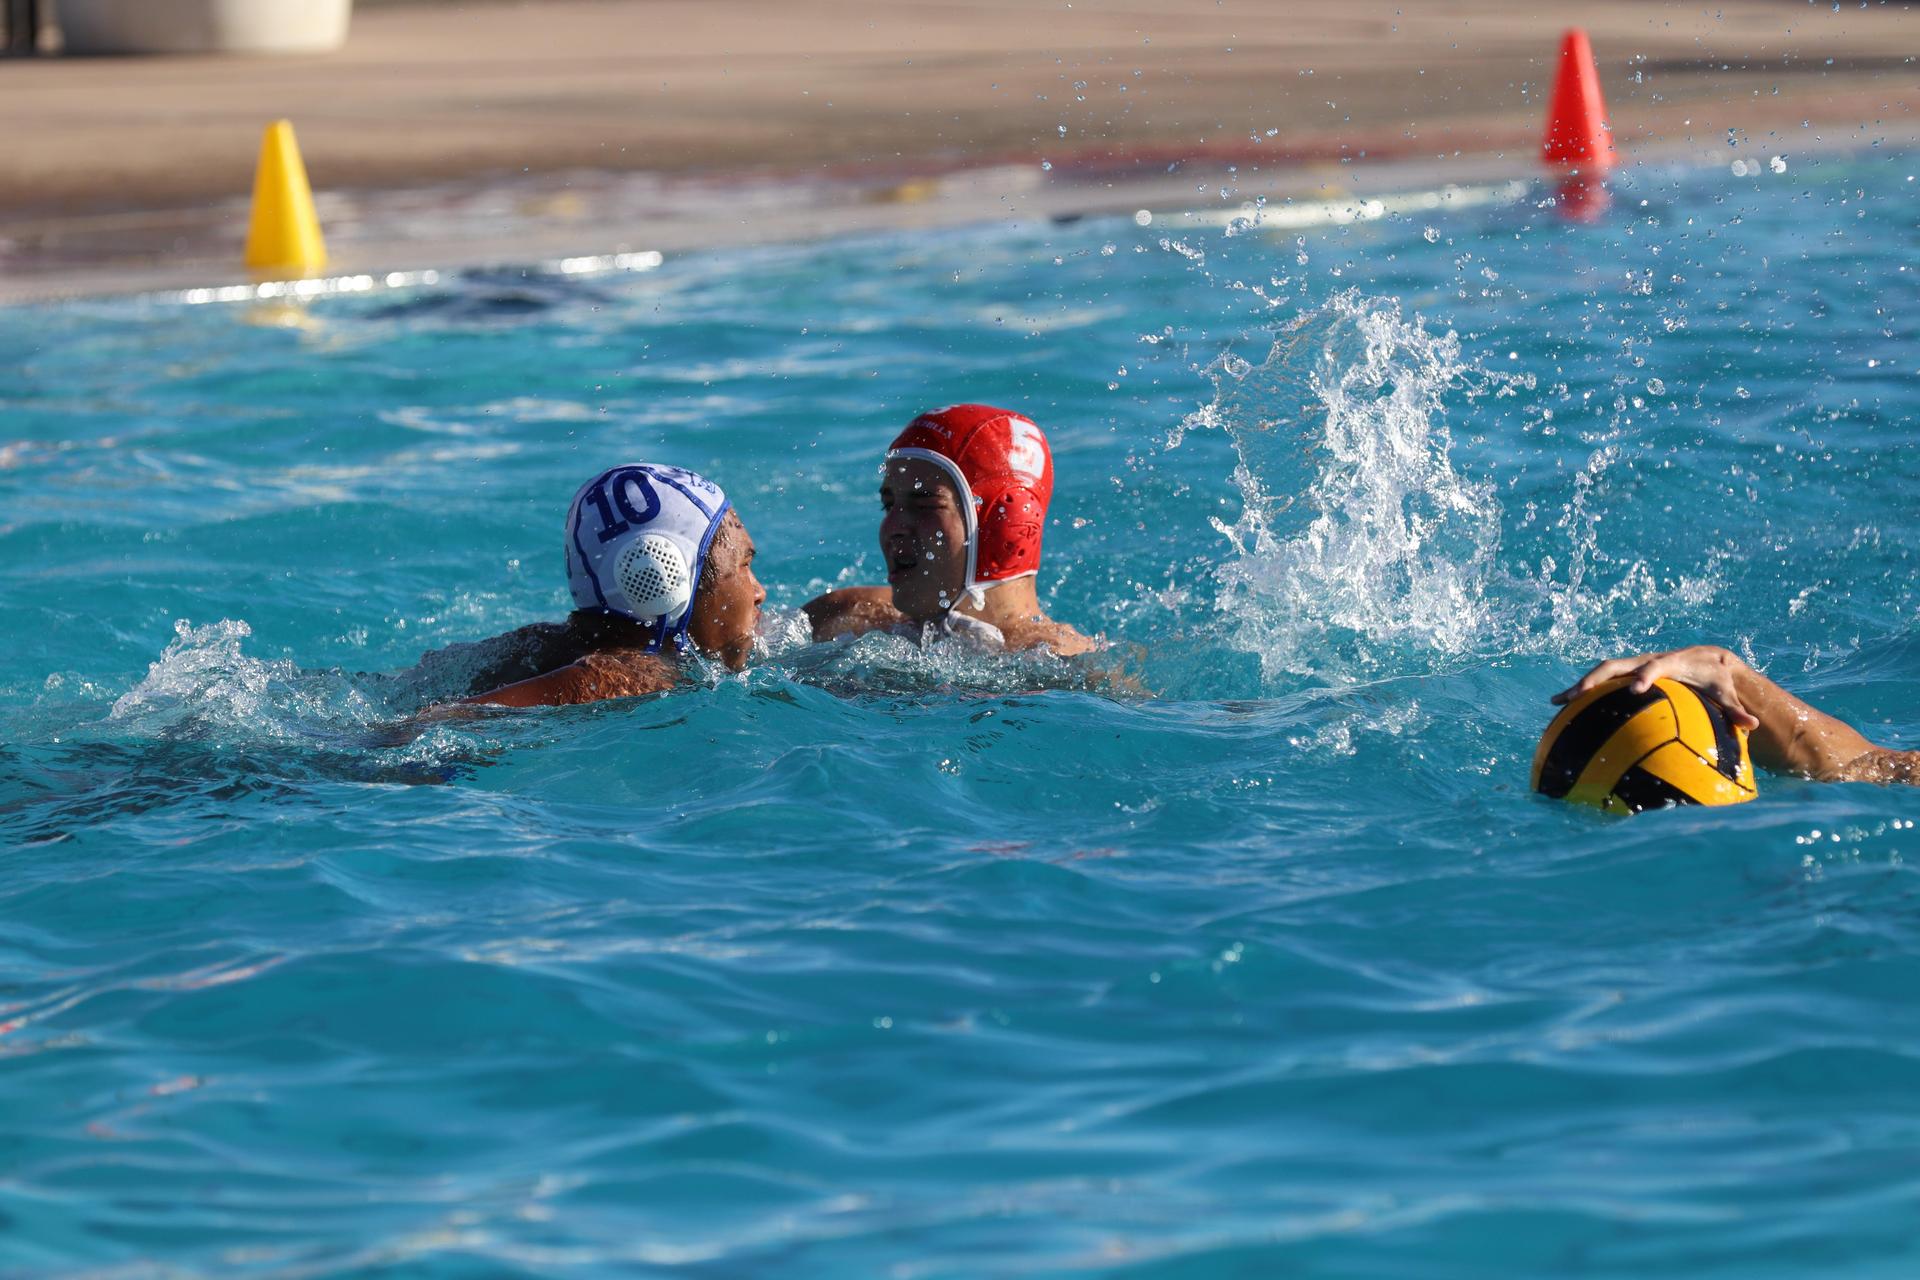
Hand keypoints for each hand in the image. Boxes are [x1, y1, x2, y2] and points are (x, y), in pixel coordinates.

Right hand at [1550, 645, 1760, 729]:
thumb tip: (1753, 725)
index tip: (1636, 690)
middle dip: (1597, 679)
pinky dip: (1581, 692)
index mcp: (1671, 663)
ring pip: (1602, 672)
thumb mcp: (1727, 694)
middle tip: (1580, 695)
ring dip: (1580, 686)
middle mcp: (1647, 661)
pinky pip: (1600, 681)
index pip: (1655, 666)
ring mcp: (1633, 667)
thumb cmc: (1716, 681)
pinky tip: (1560, 706)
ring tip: (1557, 702)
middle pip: (1616, 666)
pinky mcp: (1626, 675)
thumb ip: (1736, 710)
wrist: (1706, 660)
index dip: (1645, 676)